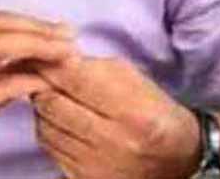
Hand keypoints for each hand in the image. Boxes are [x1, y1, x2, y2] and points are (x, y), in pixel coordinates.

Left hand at [32, 56, 199, 178]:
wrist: (175, 160)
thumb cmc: (154, 112)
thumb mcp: (136, 80)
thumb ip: (95, 66)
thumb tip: (56, 57)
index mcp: (133, 113)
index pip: (75, 80)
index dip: (53, 63)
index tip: (44, 53)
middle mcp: (114, 144)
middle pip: (53, 105)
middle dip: (44, 85)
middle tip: (44, 75)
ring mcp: (97, 166)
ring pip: (45, 128)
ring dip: (44, 109)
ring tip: (57, 98)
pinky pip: (50, 149)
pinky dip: (50, 131)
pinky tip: (62, 122)